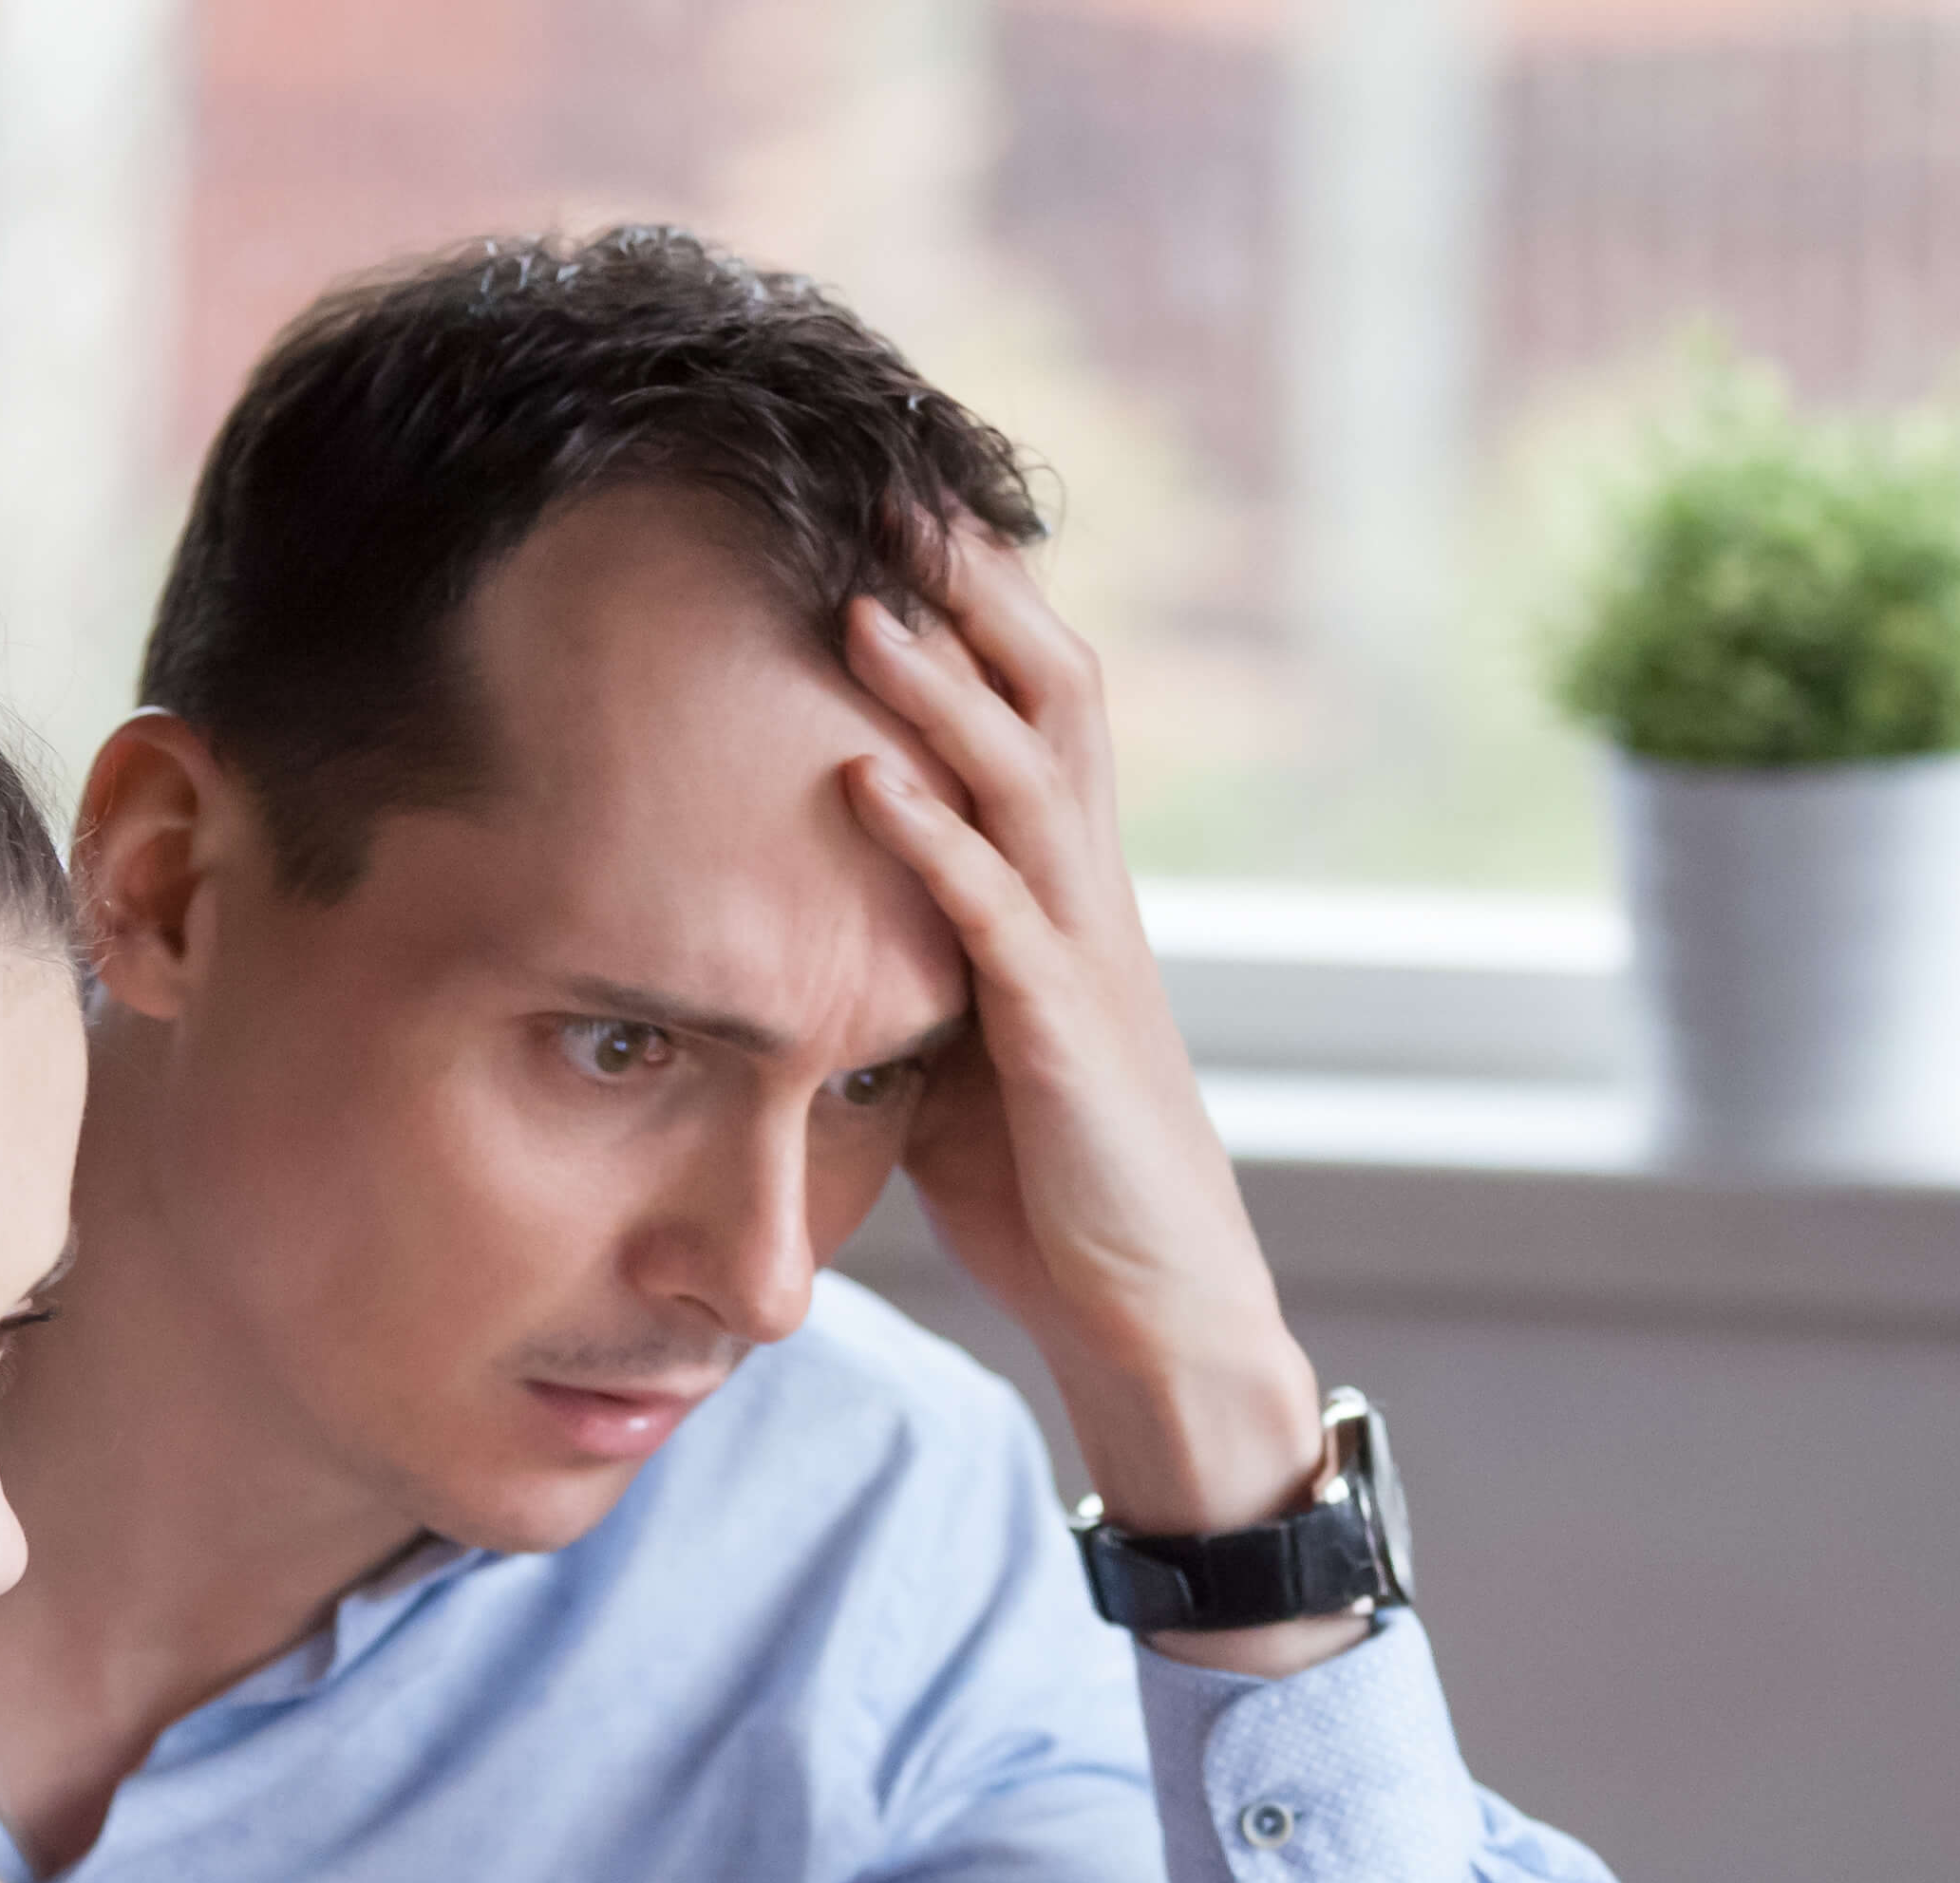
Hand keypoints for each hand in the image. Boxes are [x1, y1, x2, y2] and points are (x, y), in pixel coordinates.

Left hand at [839, 529, 1334, 1564]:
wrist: (1155, 1320)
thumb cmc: (1056, 1195)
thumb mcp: (962, 1052)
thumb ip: (914, 965)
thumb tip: (804, 918)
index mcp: (1070, 896)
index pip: (1038, 712)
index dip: (979, 610)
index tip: (899, 513)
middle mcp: (1093, 901)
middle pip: (1053, 701)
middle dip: (975, 592)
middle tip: (892, 484)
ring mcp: (1087, 963)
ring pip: (1029, 782)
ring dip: (942, 688)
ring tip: (860, 600)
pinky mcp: (1066, 1040)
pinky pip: (998, 916)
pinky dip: (930, 840)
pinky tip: (864, 778)